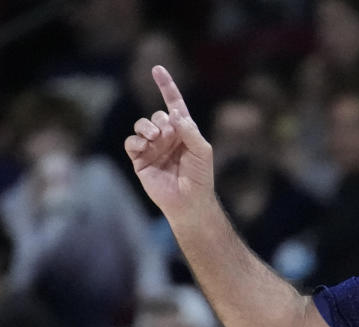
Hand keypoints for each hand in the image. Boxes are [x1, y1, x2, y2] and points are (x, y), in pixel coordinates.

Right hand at [124, 65, 214, 218]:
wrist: (189, 201)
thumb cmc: (200, 177)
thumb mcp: (202, 151)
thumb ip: (190, 131)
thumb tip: (174, 113)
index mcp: (183, 132)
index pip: (174, 104)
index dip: (166, 86)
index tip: (157, 69)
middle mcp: (167, 137)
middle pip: (157, 116)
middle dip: (161, 121)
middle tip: (167, 135)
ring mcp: (152, 147)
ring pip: (141, 125)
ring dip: (146, 127)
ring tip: (155, 138)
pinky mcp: (140, 159)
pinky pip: (131, 142)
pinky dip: (136, 141)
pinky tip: (144, 146)